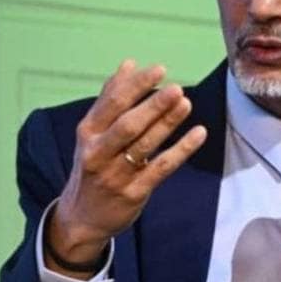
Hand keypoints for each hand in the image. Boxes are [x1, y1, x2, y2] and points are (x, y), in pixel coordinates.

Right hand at [46, 60, 206, 275]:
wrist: (81, 217)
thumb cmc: (93, 165)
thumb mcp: (92, 133)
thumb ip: (110, 98)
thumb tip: (128, 64)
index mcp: (88, 132)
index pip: (112, 104)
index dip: (136, 86)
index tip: (159, 70)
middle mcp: (98, 152)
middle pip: (128, 125)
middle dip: (153, 105)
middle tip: (177, 88)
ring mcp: (116, 174)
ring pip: (145, 145)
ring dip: (167, 123)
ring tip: (187, 103)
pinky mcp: (134, 193)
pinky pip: (161, 168)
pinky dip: (181, 150)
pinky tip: (198, 133)